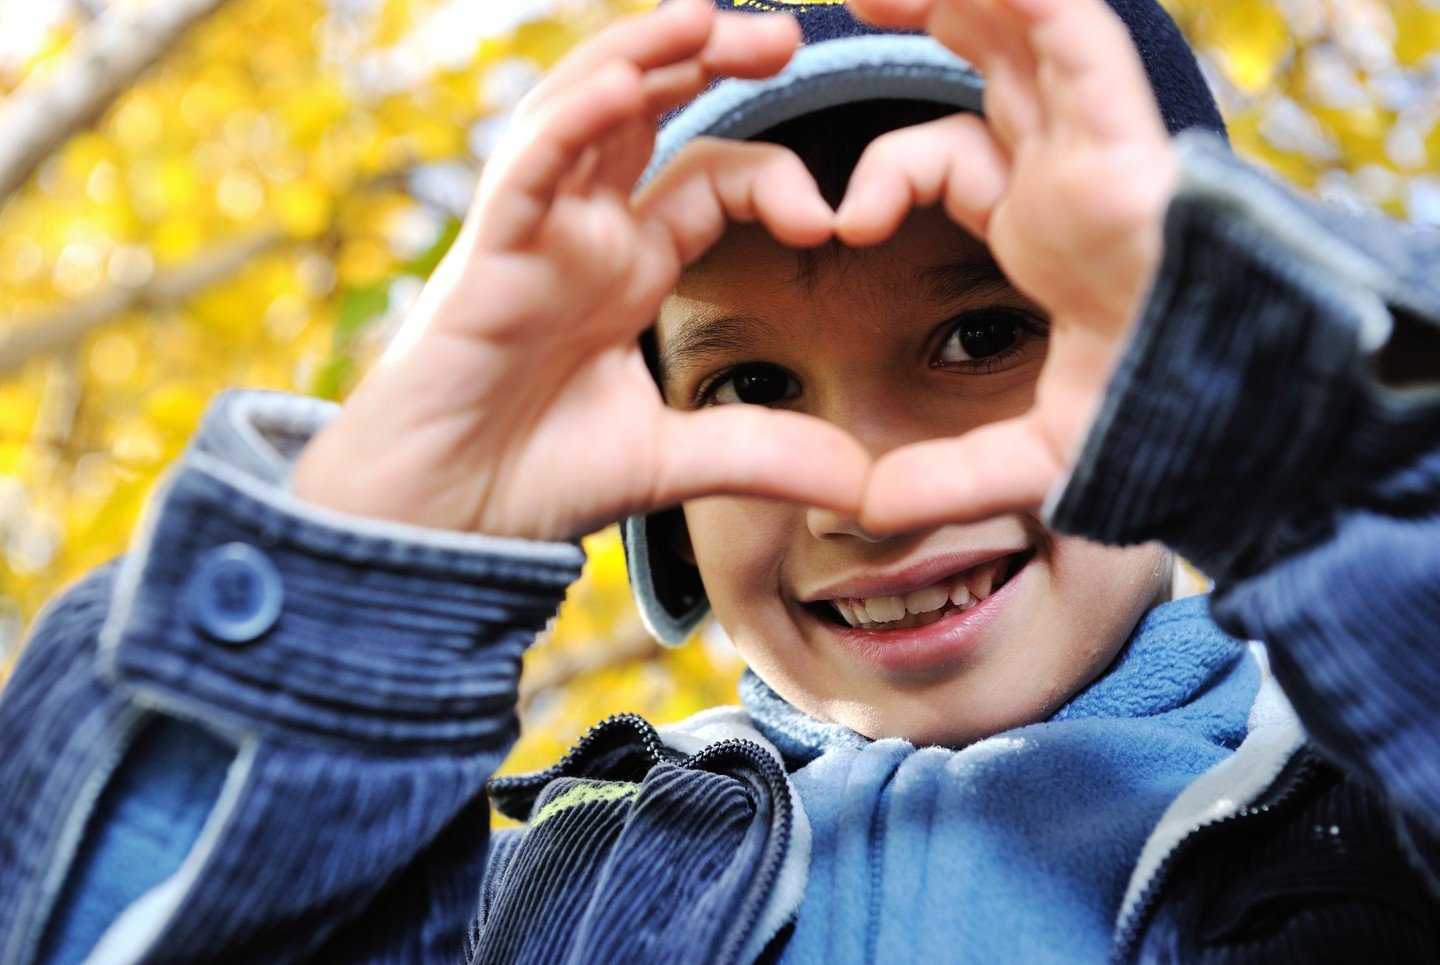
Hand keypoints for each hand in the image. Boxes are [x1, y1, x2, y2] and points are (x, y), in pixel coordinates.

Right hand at [292, 0, 869, 541]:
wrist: (437, 521)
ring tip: (706, 14)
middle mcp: (584, 236)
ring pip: (581, 113)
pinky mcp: (487, 256)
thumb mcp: (673, 461)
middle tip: (788, 32)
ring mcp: (534, 237)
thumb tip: (870, 486)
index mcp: (630, 269)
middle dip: (710, 61)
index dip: (773, 178)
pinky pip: (528, 171)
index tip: (825, 221)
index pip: (710, 181)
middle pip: (646, 114)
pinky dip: (571, 125)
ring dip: (641, 58)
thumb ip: (768, 455)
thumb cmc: (530, 478)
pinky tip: (625, 86)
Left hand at [840, 0, 1179, 531]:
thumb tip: (864, 512)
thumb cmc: (1159, 425)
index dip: (889, 169)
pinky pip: (1074, 32)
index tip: (844, 223)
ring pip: (1028, 29)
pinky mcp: (1123, 136)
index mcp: (1047, 223)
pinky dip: (1023, 0)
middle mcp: (1070, 171)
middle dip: (930, 21)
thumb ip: (946, 476)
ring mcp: (1099, 145)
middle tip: (854, 1)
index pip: (955, 158)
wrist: (1236, 419)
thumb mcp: (1032, 457)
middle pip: (994, 65)